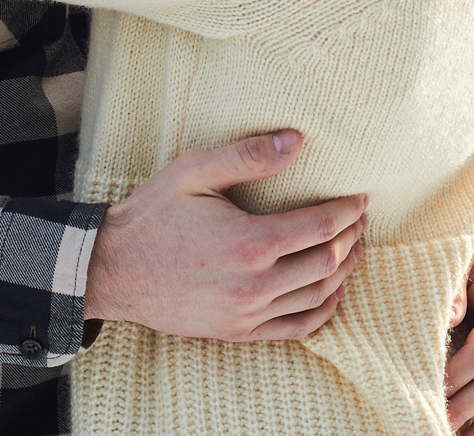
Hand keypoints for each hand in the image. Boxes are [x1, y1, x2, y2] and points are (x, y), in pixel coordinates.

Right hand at [84, 130, 368, 342]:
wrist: (112, 270)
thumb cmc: (153, 215)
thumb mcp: (195, 172)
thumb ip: (249, 156)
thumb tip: (298, 140)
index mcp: (250, 241)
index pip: (321, 226)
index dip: (349, 211)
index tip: (361, 198)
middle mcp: (254, 284)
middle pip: (328, 262)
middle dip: (352, 238)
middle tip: (360, 219)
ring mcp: (247, 314)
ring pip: (318, 297)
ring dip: (344, 272)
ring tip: (354, 249)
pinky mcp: (238, 332)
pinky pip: (296, 328)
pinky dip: (323, 311)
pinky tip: (332, 292)